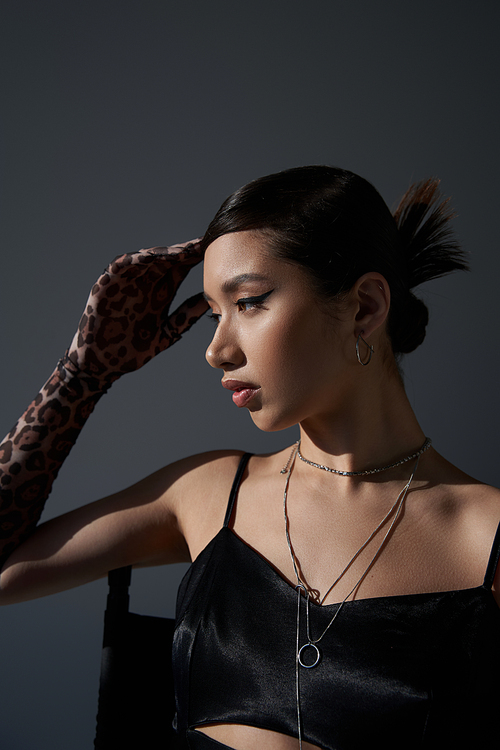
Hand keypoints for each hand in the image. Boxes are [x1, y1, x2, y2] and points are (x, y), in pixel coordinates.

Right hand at [65, 239, 207, 384]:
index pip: (180, 270)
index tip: (216, 253)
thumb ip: (185, 317)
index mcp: (159, 295)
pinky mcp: (106, 286)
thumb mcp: (166, 333)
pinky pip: (120, 267)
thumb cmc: (132, 351)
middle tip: (204, 244)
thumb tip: (211, 303)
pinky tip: (149, 258)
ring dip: (163, 254)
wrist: (102, 365)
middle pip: (166, 261)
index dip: (195, 260)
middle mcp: (144, 285)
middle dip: (184, 252)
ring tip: (182, 250)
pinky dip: (133, 261)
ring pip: (146, 260)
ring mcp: (125, 284)